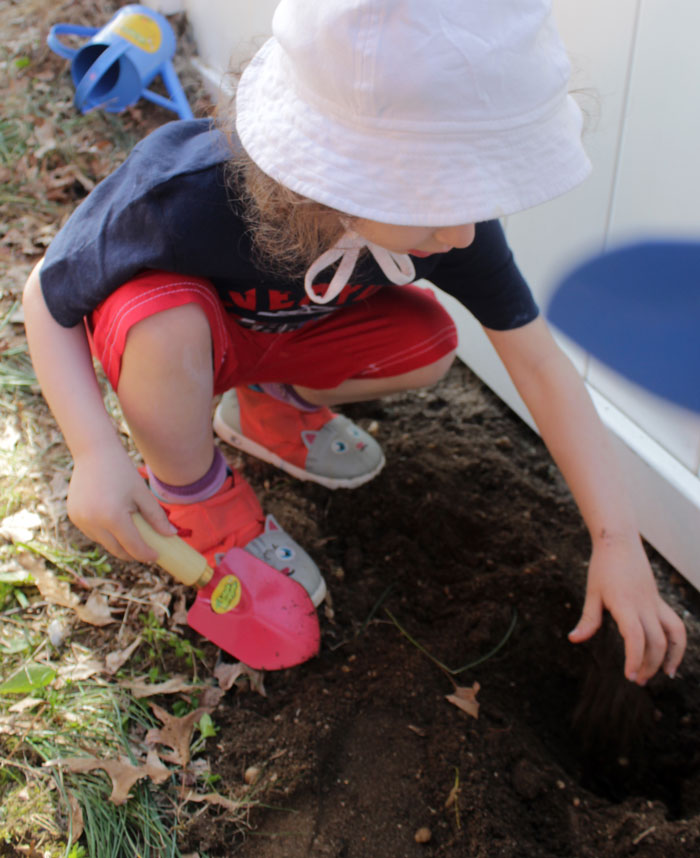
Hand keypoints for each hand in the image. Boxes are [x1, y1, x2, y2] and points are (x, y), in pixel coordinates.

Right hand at [67, 444, 175, 562]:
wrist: (94, 452)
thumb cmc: (122, 471)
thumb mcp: (142, 494)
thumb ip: (156, 517)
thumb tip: (171, 535)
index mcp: (113, 517)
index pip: (132, 546)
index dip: (146, 554)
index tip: (156, 556)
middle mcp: (93, 522)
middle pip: (116, 550)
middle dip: (132, 554)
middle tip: (146, 551)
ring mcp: (80, 520)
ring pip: (103, 543)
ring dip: (118, 544)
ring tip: (132, 536)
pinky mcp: (73, 516)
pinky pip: (93, 533)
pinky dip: (105, 534)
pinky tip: (115, 525)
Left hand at [568, 532, 685, 683]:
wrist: (620, 542)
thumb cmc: (602, 567)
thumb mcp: (592, 593)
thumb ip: (588, 619)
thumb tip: (574, 639)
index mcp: (625, 604)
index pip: (635, 637)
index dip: (635, 658)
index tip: (629, 675)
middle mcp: (644, 605)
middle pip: (656, 641)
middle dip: (649, 665)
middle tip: (636, 680)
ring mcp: (655, 603)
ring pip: (673, 633)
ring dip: (671, 656)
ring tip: (664, 675)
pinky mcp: (659, 601)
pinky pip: (675, 624)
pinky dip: (677, 642)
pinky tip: (670, 656)